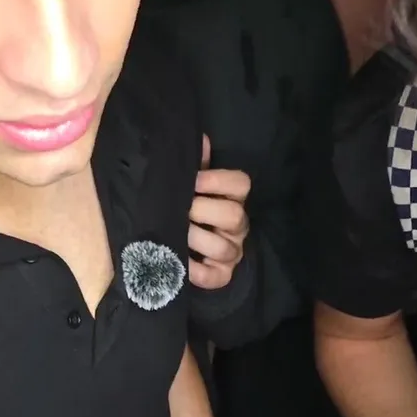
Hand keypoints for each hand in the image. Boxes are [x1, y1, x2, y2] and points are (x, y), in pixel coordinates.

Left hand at [188, 134, 250, 289]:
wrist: (182, 251)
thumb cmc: (188, 212)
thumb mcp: (192, 188)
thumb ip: (195, 167)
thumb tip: (199, 140)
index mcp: (232, 199)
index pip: (241, 184)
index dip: (218, 180)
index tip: (193, 181)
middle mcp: (237, 226)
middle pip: (235, 215)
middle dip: (204, 211)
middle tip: (181, 209)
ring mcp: (231, 252)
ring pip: (225, 248)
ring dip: (198, 240)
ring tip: (176, 234)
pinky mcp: (220, 276)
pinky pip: (214, 277)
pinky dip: (197, 272)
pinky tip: (180, 263)